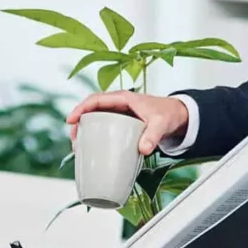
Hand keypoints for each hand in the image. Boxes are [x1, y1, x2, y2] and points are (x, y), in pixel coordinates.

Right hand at [66, 91, 189, 154]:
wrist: (177, 115)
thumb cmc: (167, 113)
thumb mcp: (161, 123)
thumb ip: (153, 135)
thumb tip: (143, 149)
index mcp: (123, 98)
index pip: (95, 99)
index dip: (81, 108)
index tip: (71, 120)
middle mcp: (118, 104)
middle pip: (91, 110)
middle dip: (78, 122)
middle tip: (73, 140)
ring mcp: (118, 113)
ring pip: (95, 118)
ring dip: (84, 130)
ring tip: (78, 146)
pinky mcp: (121, 122)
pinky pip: (102, 125)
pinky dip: (94, 134)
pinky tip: (91, 147)